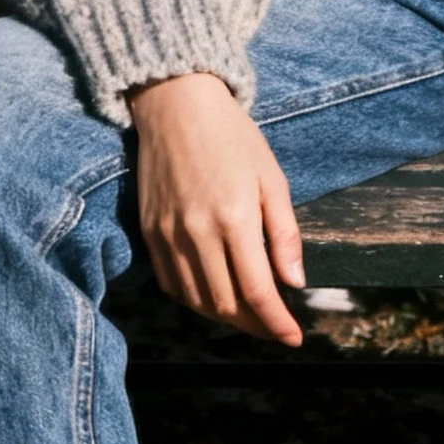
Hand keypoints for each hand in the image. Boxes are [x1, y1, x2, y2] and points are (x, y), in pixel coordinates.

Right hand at [129, 72, 305, 346]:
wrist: (176, 106)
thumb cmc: (233, 137)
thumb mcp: (272, 179)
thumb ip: (285, 233)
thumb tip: (294, 283)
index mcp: (235, 218)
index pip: (258, 292)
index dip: (277, 323)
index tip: (294, 338)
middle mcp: (197, 233)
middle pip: (226, 305)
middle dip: (255, 326)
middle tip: (276, 328)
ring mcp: (168, 235)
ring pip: (196, 301)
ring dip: (226, 318)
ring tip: (250, 316)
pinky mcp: (149, 233)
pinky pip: (171, 285)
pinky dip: (195, 301)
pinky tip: (215, 296)